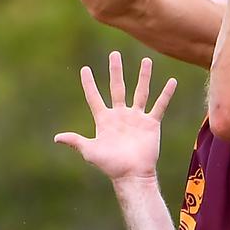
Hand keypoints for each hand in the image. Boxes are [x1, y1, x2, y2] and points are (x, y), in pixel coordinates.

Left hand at [54, 51, 176, 181]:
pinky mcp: (151, 124)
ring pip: (140, 92)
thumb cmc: (110, 166)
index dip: (89, 84)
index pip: (94, 97)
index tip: (84, 68)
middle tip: (114, 54)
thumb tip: (56, 138)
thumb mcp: (90, 152)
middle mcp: (120, 115)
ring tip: (146, 61)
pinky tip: (172, 81)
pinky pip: (160, 106)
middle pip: (117, 88)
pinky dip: (166, 94)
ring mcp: (136, 118)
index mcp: (104, 120)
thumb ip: (76, 141)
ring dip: (143, 77)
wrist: (132, 175)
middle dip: (115, 71)